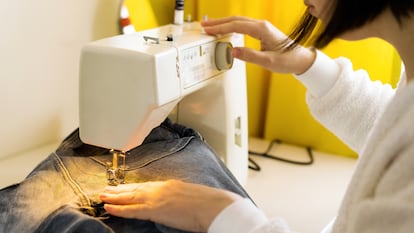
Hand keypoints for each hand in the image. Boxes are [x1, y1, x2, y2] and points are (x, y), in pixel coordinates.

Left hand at [99, 180, 242, 231]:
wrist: (214, 206)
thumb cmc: (209, 203)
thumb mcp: (193, 196)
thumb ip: (181, 197)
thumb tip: (179, 202)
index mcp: (171, 185)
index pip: (147, 186)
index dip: (133, 187)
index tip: (124, 187)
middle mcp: (161, 188)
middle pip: (135, 189)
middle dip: (119, 190)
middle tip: (105, 190)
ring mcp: (157, 198)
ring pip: (130, 197)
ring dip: (115, 197)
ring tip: (102, 197)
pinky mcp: (155, 210)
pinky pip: (132, 210)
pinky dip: (119, 209)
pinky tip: (110, 208)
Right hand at [202, 16, 315, 74]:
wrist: (300, 59)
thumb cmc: (288, 60)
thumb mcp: (267, 62)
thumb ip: (249, 56)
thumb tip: (233, 51)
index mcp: (262, 30)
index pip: (236, 25)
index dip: (221, 27)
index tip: (209, 30)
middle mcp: (261, 25)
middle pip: (235, 20)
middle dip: (218, 22)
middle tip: (204, 26)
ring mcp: (261, 27)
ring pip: (238, 21)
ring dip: (223, 23)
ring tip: (210, 26)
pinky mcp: (262, 31)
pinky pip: (243, 25)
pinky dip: (231, 26)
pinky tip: (225, 29)